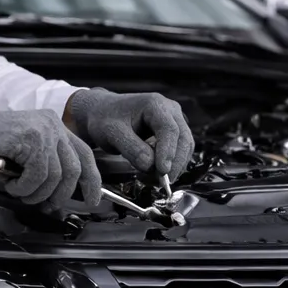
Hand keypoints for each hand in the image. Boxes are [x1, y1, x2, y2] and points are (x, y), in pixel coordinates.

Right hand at [0, 109, 102, 208]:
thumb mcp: (23, 155)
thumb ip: (46, 164)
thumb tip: (65, 191)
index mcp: (51, 124)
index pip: (84, 154)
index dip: (92, 181)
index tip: (92, 200)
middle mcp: (50, 123)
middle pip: (75, 168)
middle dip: (62, 194)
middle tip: (45, 204)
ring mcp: (41, 129)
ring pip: (57, 176)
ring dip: (37, 192)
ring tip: (19, 190)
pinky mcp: (30, 138)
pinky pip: (39, 176)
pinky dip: (24, 187)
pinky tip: (10, 183)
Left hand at [69, 88, 194, 177]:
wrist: (103, 114)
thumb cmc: (106, 119)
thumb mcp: (112, 133)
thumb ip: (131, 149)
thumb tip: (150, 166)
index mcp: (155, 104)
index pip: (169, 129)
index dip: (168, 151)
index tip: (162, 170)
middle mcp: (169, 110)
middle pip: (183, 138)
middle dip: (175, 163)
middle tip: (162, 182)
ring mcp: (174, 121)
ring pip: (184, 147)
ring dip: (174, 166)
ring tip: (153, 179)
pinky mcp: (172, 134)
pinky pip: (178, 151)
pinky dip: (170, 165)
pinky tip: (154, 174)